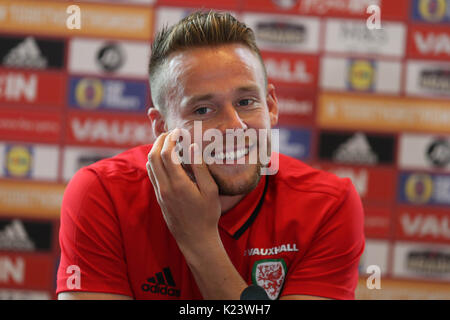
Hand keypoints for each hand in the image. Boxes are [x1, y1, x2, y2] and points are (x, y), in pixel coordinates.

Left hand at [146, 129, 220, 252]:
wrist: (195, 239)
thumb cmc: (207, 216)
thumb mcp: (211, 191)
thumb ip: (200, 168)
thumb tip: (192, 147)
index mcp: (178, 184)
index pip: (167, 154)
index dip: (171, 138)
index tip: (178, 131)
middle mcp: (165, 187)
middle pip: (153, 156)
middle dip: (160, 141)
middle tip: (171, 133)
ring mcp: (160, 193)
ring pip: (149, 165)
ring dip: (155, 150)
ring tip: (168, 143)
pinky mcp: (159, 197)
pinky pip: (152, 174)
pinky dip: (156, 162)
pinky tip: (167, 159)